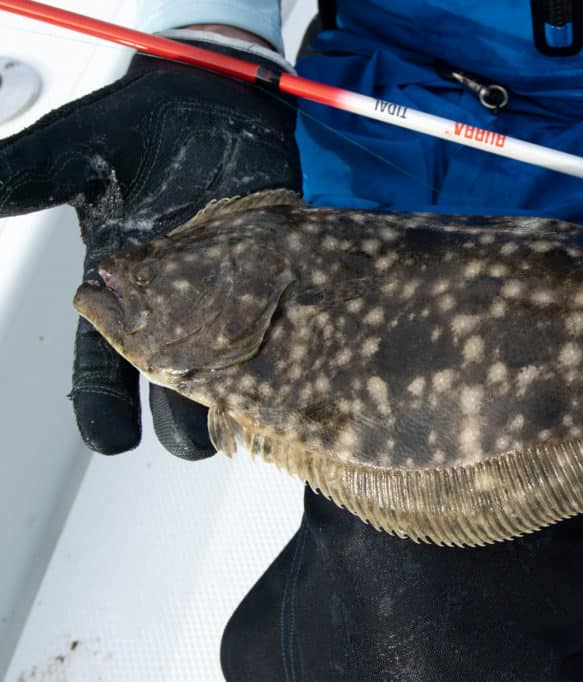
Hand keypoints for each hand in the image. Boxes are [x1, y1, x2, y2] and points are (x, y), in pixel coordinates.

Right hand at [0, 38, 300, 457]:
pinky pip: (282, 309)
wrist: (214, 93)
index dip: (103, 400)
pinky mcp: (274, 261)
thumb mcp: (76, 151)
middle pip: (172, 368)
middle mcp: (174, 294)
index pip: (101, 357)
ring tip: (250, 426)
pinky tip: (302, 372)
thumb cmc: (141, 122)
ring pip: (230, 353)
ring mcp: (229, 281)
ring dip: (239, 390)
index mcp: (119, 284)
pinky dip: (289, 338)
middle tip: (192, 447)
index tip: (108, 439)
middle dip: (180, 411)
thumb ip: (28, 176)